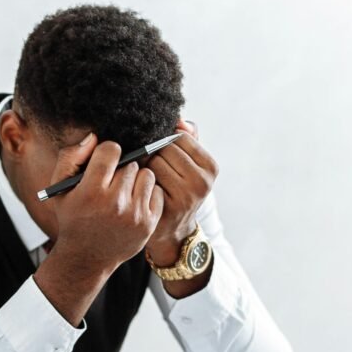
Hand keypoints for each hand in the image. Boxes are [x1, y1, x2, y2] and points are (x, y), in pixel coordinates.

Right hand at [50, 133, 164, 275]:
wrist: (86, 258)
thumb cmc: (73, 219)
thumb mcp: (60, 189)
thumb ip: (71, 157)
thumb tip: (94, 137)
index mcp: (91, 192)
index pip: (112, 150)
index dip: (106, 154)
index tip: (103, 164)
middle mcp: (115, 203)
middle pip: (131, 163)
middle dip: (121, 169)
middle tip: (112, 183)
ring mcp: (134, 215)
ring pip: (146, 175)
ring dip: (137, 180)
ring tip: (124, 192)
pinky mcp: (148, 223)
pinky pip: (157, 192)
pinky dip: (148, 194)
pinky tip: (134, 203)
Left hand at [144, 119, 218, 267]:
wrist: (173, 232)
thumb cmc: (178, 191)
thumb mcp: (190, 165)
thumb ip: (188, 139)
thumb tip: (179, 120)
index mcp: (210, 167)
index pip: (180, 137)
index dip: (165, 142)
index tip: (161, 153)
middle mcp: (202, 182)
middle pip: (165, 148)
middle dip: (154, 153)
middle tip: (151, 167)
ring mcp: (185, 197)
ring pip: (154, 163)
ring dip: (145, 167)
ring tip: (147, 178)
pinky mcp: (167, 209)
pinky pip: (145, 181)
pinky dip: (140, 182)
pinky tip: (142, 190)